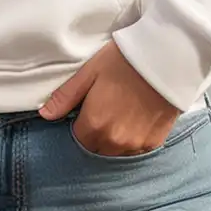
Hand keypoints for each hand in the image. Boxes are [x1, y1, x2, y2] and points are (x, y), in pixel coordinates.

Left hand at [38, 39, 179, 155]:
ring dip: (113, 139)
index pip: (77, 139)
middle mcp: (114, 141)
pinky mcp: (154, 142)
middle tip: (103, 109)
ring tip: (120, 113)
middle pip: (95, 148)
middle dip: (95, 134)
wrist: (166, 59)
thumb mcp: (89, 72)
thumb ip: (66, 97)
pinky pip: (135, 150)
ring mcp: (136, 144)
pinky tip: (135, 119)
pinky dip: (132, 139)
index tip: (85, 111)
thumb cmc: (124, 61)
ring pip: (115, 152)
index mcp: (94, 125)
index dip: (79, 125)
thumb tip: (45, 114)